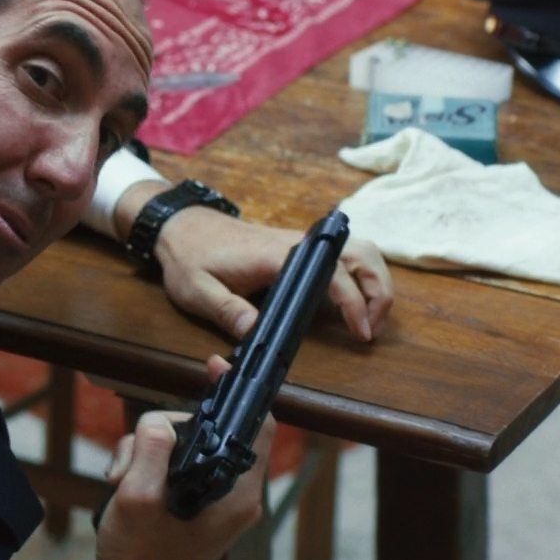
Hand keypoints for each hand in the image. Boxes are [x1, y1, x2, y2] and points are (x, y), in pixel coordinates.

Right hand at [77, 357, 270, 559]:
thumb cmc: (137, 559)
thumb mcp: (137, 495)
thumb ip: (152, 448)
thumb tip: (158, 422)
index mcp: (238, 494)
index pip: (260, 426)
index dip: (239, 391)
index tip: (214, 367)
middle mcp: (236, 497)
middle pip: (209, 431)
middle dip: (164, 432)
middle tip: (134, 457)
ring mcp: (217, 504)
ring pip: (185, 448)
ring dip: (146, 454)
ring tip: (122, 483)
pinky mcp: (197, 508)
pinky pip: (176, 469)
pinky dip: (147, 470)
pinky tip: (124, 489)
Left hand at [154, 206, 392, 341]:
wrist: (181, 226)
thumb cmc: (189, 257)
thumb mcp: (197, 290)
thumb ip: (226, 310)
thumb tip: (256, 333)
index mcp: (277, 255)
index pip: (332, 274)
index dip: (353, 303)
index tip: (360, 332)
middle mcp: (298, 243)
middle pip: (361, 253)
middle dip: (379, 291)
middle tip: (371, 330)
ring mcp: (301, 242)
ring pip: (359, 250)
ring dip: (375, 281)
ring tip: (369, 319)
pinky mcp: (299, 247)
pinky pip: (343, 255)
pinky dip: (361, 275)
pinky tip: (353, 303)